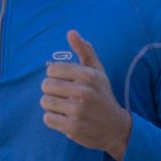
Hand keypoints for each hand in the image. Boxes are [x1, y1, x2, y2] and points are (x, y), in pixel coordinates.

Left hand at [41, 30, 132, 160]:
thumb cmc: (103, 96)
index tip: (65, 83)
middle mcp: (83, 92)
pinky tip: (65, 119)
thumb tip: (71, 32)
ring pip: (45, 102)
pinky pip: (48, 118)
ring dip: (51, 106)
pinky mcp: (72, 127)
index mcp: (88, 75)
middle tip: (63, 97)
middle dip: (51, 91)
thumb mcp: (97, 72)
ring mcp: (78, 110)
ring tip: (64, 108)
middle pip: (46, 85)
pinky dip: (53, 119)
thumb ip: (84, 51)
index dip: (55, 76)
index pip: (52, 69)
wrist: (115, 128)